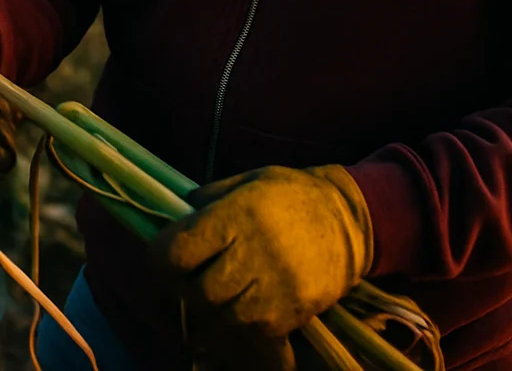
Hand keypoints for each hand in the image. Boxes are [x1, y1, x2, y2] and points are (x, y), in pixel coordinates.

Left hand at [154, 165, 372, 370]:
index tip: (162, 257)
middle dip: (183, 287)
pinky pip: (249, 330)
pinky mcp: (292, 313)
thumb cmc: (291, 195)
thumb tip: (173, 217)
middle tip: (188, 277)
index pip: (177, 252)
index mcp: (236, 216)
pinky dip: (238, 320)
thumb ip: (208, 199)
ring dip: (210, 307)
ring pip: (219, 316)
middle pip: (196, 291)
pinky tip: (243, 301)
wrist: (351, 221)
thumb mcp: (247, 181)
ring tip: (217, 289)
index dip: (159, 259)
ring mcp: (274, 288)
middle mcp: (253, 254)